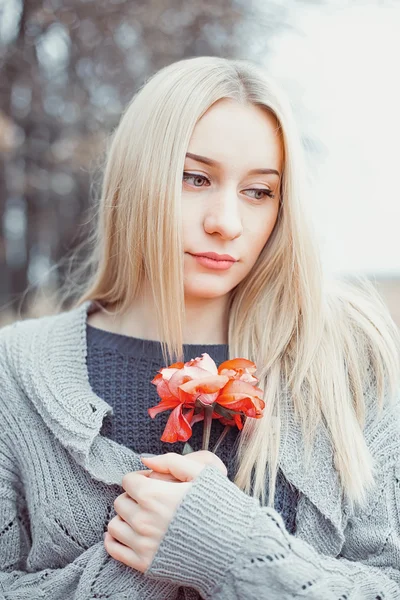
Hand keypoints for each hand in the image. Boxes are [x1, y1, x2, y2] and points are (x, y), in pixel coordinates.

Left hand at [104, 452, 225, 572]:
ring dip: (125, 518)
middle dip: (133, 497)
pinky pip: (113, 549)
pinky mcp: (145, 564)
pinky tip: (128, 534)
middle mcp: (144, 520)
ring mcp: (143, 544)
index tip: (152, 483)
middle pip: (121, 501)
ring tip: (143, 518)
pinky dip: (115, 539)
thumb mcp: (202, 475)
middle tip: (150, 501)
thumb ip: (171, 462)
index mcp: (155, 496)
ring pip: (114, 524)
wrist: (234, 548)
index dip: (140, 479)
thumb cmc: (220, 508)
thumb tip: (145, 459)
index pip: (128, 481)